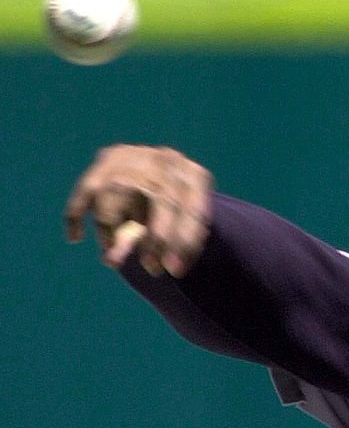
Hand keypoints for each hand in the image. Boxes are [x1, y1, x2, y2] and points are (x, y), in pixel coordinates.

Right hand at [64, 144, 212, 277]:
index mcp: (195, 176)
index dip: (183, 244)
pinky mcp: (107, 158)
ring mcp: (135, 156)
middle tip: (152, 269)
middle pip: (161, 199)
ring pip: (115, 192)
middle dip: (155, 241)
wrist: (163, 172)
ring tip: (113, 256)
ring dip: (112, 229)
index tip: (174, 271)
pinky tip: (75, 237)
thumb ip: (165, 245)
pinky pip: (86, 188)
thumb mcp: (183, 226)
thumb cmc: (178, 212)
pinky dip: (76, 214)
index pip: (192, 210)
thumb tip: (115, 261)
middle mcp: (166, 161)